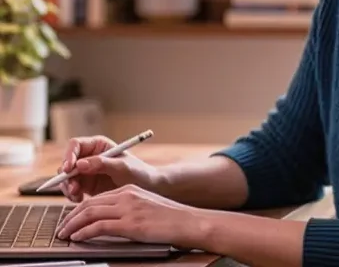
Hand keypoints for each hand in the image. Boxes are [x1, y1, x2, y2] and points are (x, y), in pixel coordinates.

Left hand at [56, 185, 203, 248]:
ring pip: (90, 213)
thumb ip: (128, 209)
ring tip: (65, 235)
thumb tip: (108, 221)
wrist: (186, 221)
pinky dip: (84, 233)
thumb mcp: (145, 207)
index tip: (71, 219)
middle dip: (71, 217)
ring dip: (73, 225)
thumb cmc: (169, 217)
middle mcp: (126, 195)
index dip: (80, 209)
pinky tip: (78, 239)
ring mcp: (128, 209)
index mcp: (130, 190)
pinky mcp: (130, 223)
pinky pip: (99, 226)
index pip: (98, 197)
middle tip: (62, 228)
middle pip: (90, 203)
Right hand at [59, 135, 161, 201]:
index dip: (69, 155)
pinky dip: (72, 195)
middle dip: (66, 176)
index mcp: (99, 145)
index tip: (68, 168)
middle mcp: (90, 156)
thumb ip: (102, 164)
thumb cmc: (138, 172)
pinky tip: (80, 200)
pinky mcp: (87, 185)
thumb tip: (80, 164)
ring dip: (68, 187)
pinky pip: (72, 189)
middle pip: (67, 162)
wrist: (146, 189)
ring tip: (77, 197)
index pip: (76, 145)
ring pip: (67, 177)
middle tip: (73, 188)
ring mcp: (87, 171)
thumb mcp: (122, 167)